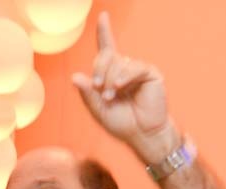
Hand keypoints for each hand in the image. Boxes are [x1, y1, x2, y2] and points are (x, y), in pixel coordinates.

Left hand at [71, 12, 177, 161]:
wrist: (141, 134)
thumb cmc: (121, 123)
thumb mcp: (98, 110)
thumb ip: (88, 94)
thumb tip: (75, 77)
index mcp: (111, 74)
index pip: (106, 49)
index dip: (104, 32)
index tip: (103, 16)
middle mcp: (124, 68)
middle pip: (106, 56)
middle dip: (98, 71)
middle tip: (99, 88)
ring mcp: (137, 70)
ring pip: (118, 63)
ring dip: (110, 80)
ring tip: (111, 97)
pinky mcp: (150, 74)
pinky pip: (134, 67)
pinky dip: (124, 77)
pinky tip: (119, 87)